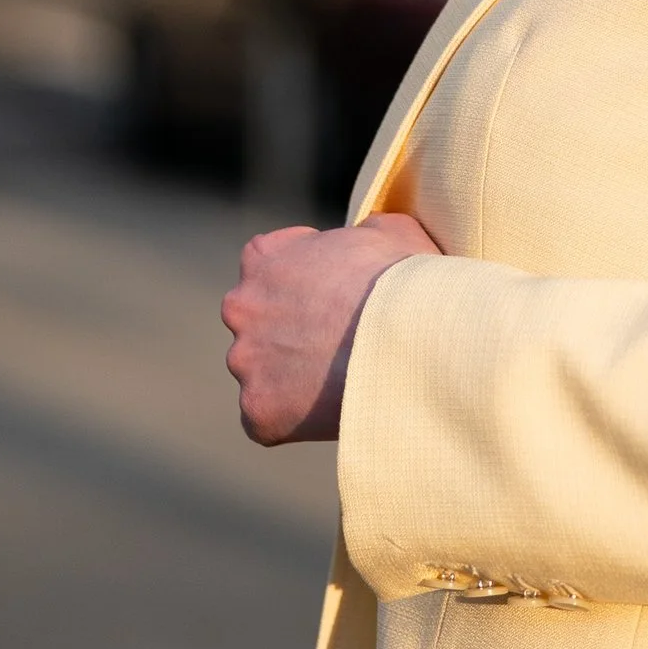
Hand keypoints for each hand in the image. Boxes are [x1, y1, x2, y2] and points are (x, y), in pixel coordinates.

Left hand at [222, 213, 436, 445]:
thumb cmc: (402, 280)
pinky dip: (294, 418)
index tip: (333, 292)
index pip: (266, 262)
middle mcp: (241, 307)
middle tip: (337, 343)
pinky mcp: (257, 410)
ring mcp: (245, 362)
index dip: (302, 278)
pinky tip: (332, 409)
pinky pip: (268, 418)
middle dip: (288, 330)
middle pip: (258, 322)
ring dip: (291, 377)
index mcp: (263, 257)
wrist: (406, 337)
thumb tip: (368, 236)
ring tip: (342, 380)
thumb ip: (362, 231)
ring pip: (262, 372)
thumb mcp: (389, 230)